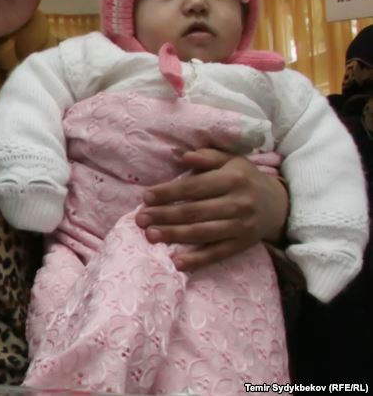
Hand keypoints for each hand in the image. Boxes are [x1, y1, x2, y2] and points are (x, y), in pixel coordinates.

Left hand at [135, 148, 288, 271]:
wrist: (279, 205)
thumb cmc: (245, 179)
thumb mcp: (231, 161)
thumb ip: (208, 157)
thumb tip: (183, 155)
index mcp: (233, 179)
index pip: (194, 187)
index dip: (168, 193)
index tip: (145, 197)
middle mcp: (238, 203)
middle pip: (195, 211)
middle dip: (164, 216)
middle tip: (140, 219)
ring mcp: (241, 226)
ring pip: (202, 233)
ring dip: (174, 236)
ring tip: (150, 236)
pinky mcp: (242, 245)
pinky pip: (217, 253)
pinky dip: (197, 260)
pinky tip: (177, 263)